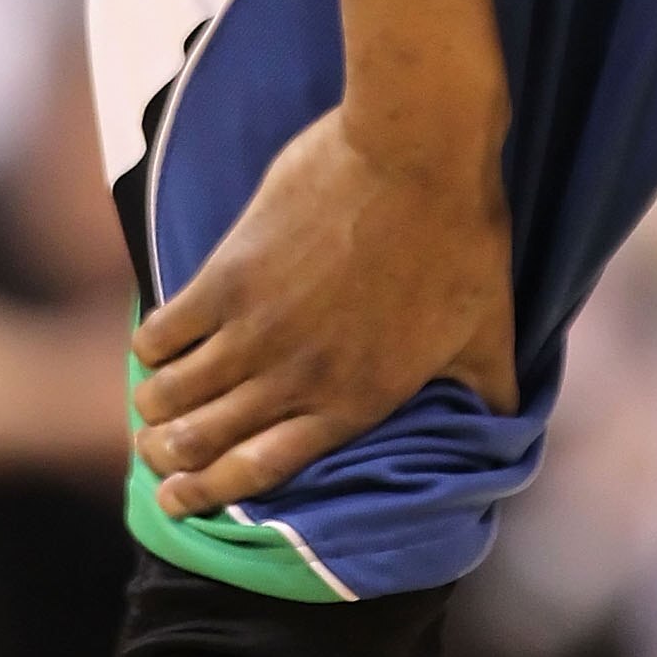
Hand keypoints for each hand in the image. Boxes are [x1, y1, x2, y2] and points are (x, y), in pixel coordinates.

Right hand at [131, 106, 516, 517]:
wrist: (418, 154)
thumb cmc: (461, 236)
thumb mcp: (489, 328)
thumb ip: (489, 386)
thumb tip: (508, 422)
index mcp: (354, 401)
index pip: (259, 471)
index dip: (209, 493)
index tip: (178, 502)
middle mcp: (296, 378)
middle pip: (203, 441)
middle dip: (169, 460)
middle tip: (154, 458)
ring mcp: (257, 329)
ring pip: (175, 394)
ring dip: (153, 409)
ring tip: (148, 409)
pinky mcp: (229, 275)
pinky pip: (164, 331)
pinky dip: (150, 347)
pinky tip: (153, 347)